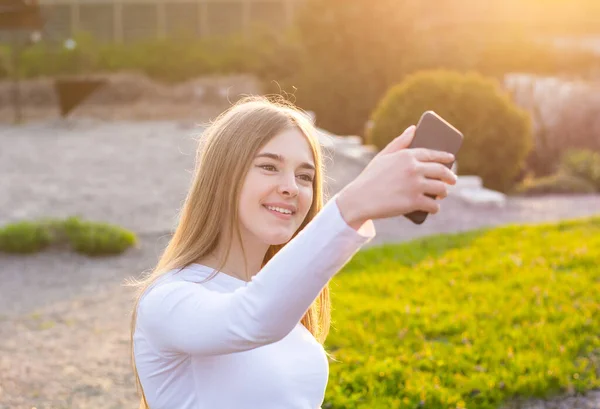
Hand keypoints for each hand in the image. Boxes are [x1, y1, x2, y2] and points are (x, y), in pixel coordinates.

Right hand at [337, 125, 456, 223]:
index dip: (444, 157)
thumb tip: (413, 128)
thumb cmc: (370, 178)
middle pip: (441, 171)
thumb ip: (399, 142)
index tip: (451, 159)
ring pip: (440, 188)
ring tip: (443, 195)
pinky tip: (434, 208)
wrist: (359, 199)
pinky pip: (433, 205)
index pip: (432, 154)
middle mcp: (413, 168)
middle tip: (452, 180)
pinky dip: (435, 208)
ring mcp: (415, 185)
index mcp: (406, 155)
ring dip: (444, 193)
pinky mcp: (414, 202)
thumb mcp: (383, 156)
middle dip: (450, 176)